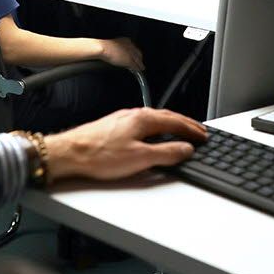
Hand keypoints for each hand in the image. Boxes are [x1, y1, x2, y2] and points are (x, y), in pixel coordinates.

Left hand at [46, 107, 205, 183]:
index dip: (192, 130)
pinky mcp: (114, 126)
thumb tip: (185, 149)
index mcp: (143, 119)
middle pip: (167, 117)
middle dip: (185, 124)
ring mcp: (123, 119)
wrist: (69, 153)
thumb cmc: (99, 155)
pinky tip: (153, 135)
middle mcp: (134, 114)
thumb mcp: (139, 158)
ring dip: (171, 125)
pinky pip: (143, 123)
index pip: (176, 122)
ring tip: (181, 133)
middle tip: (198, 131)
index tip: (203, 136)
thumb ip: (166, 153)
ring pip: (155, 119)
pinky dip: (157, 128)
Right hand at [97, 36, 143, 70]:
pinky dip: (137, 68)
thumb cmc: (104, 46)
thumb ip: (119, 48)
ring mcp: (130, 53)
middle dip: (140, 59)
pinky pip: (135, 65)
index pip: (134, 48)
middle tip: (141, 64)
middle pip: (138, 54)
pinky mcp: (129, 60)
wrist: (103, 48)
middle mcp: (130, 45)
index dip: (137, 54)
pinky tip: (137, 71)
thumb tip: (120, 54)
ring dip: (139, 64)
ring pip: (137, 60)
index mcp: (126, 40)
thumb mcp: (113, 45)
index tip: (137, 57)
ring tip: (140, 68)